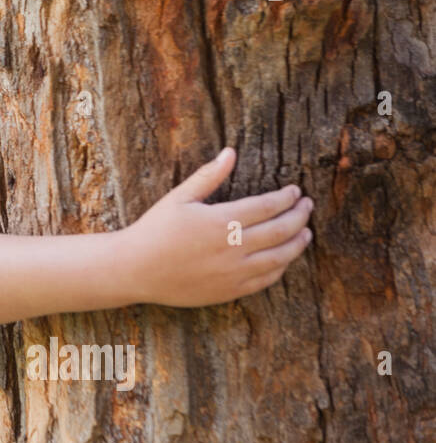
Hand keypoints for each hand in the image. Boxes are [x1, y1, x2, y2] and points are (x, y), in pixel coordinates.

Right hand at [123, 147, 313, 306]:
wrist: (135, 270)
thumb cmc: (154, 230)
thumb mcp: (178, 198)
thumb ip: (208, 176)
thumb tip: (230, 152)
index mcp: (221, 221)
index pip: (268, 206)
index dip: (286, 197)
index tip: (295, 191)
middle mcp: (233, 248)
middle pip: (281, 230)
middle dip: (299, 216)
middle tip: (307, 206)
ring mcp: (234, 272)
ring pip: (280, 257)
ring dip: (297, 243)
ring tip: (306, 233)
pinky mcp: (230, 291)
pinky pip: (266, 279)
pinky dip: (281, 267)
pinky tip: (283, 258)